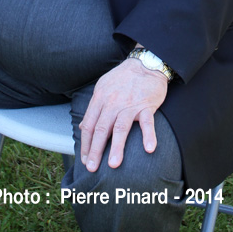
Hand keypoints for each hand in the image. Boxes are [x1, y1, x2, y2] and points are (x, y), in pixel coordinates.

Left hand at [79, 58, 167, 172]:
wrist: (145, 63)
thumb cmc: (123, 77)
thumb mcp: (103, 88)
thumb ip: (94, 108)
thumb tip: (84, 126)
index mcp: (100, 98)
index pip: (90, 125)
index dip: (86, 145)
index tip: (85, 160)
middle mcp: (113, 102)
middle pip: (102, 129)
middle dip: (96, 150)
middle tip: (92, 168)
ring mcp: (130, 104)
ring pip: (121, 127)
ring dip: (117, 147)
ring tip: (113, 164)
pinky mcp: (146, 105)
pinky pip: (147, 122)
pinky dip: (148, 136)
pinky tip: (149, 149)